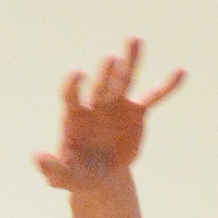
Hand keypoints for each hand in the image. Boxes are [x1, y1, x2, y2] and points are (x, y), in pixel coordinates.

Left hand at [34, 38, 183, 190]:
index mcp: (74, 115)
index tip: (78, 75)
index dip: (73, 85)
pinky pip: (153, 97)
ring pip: (124, 79)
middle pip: (100, 85)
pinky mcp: (136, 113)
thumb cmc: (76, 174)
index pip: (71, 94)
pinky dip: (166, 87)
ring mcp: (117, 105)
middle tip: (110, 60)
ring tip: (134, 40)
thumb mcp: (62, 177)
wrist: (100, 175)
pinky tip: (180, 72)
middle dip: (105, 74)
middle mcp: (95, 104)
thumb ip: (51, 167)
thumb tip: (36, 157)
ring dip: (129, 60)